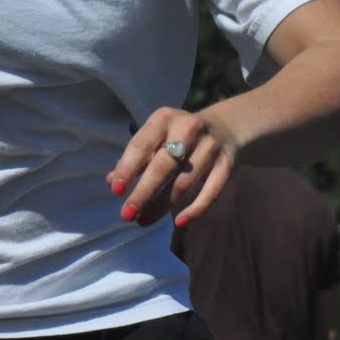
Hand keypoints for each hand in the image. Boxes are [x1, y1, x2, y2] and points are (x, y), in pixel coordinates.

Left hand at [105, 107, 237, 227]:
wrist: (226, 126)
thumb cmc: (178, 136)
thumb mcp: (156, 138)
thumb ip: (135, 159)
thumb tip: (111, 181)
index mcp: (164, 118)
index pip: (141, 145)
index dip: (127, 168)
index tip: (116, 190)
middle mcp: (189, 128)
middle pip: (163, 166)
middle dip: (144, 192)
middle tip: (127, 214)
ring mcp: (211, 146)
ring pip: (185, 182)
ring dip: (163, 206)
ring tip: (144, 220)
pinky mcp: (227, 164)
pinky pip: (211, 191)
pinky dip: (196, 209)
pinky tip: (180, 222)